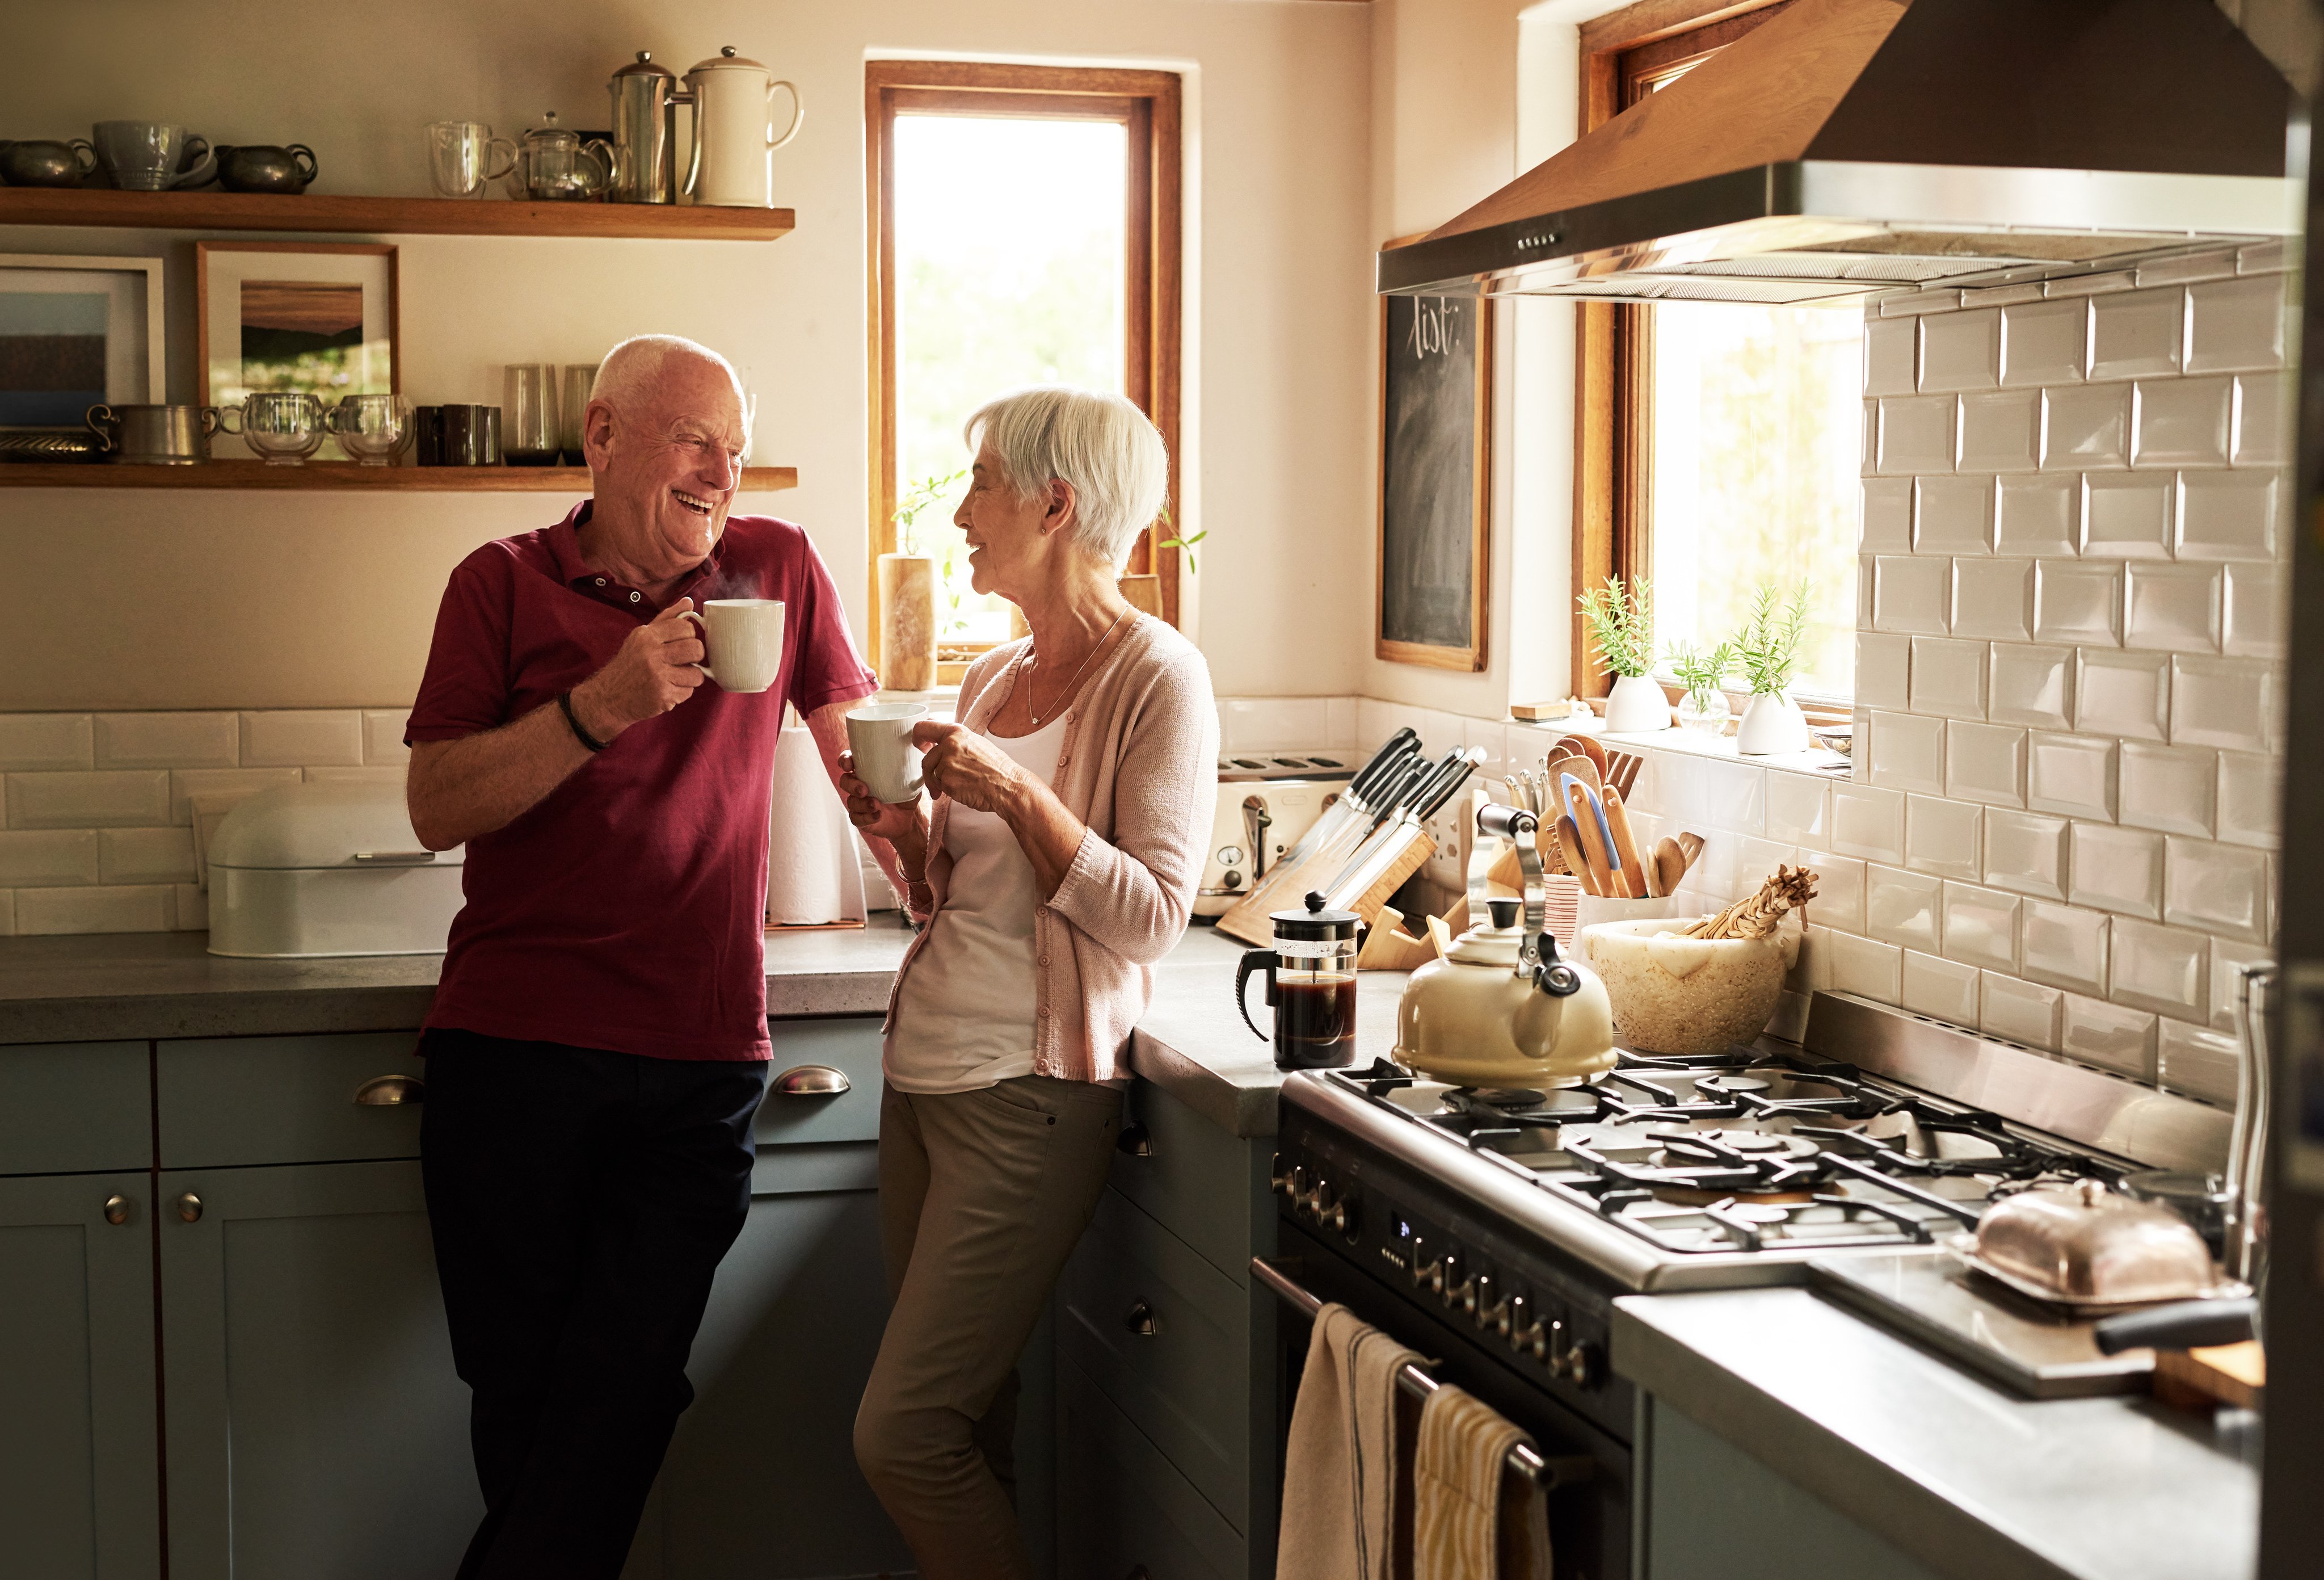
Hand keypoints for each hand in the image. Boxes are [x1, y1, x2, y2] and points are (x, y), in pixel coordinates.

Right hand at [572, 599, 703, 736]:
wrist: (608, 697)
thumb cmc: (629, 664)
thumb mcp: (642, 637)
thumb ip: (667, 619)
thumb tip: (689, 602)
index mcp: (647, 635)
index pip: (685, 627)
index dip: (689, 636)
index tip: (680, 643)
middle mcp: (651, 654)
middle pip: (696, 648)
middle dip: (694, 656)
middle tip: (683, 660)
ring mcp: (657, 676)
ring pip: (696, 673)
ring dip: (690, 677)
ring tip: (675, 677)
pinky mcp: (662, 696)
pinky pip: (688, 691)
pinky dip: (681, 692)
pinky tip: (667, 689)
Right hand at [837, 750, 927, 851]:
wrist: (909, 818)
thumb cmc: (906, 793)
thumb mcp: (911, 778)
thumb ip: (911, 766)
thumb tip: (920, 750)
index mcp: (866, 771)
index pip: (848, 761)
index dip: (845, 760)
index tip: (849, 764)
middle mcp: (859, 785)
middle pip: (845, 781)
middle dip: (852, 784)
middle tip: (864, 789)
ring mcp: (858, 803)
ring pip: (850, 801)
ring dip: (862, 803)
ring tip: (876, 805)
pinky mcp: (861, 818)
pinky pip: (856, 818)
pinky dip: (866, 817)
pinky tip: (878, 816)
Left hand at [913, 720, 1026, 816]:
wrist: (1008, 786)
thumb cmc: (996, 767)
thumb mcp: (975, 742)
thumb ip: (955, 740)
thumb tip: (939, 740)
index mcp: (956, 732)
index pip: (923, 727)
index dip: (918, 738)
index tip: (921, 746)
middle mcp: (949, 745)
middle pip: (926, 759)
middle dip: (929, 771)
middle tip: (936, 779)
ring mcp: (948, 763)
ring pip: (934, 774)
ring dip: (942, 783)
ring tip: (961, 785)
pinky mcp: (948, 782)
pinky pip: (940, 787)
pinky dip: (948, 791)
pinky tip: (964, 790)